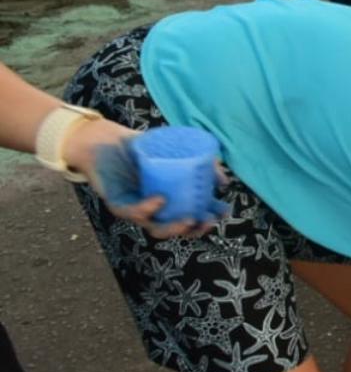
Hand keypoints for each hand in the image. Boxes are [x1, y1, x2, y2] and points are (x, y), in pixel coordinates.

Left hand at [67, 119, 228, 236]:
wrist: (105, 141)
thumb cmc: (140, 147)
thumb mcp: (173, 151)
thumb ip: (199, 161)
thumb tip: (223, 181)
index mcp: (169, 199)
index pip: (192, 216)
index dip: (209, 218)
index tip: (223, 212)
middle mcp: (154, 209)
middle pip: (176, 229)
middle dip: (195, 230)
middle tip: (207, 221)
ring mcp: (137, 209)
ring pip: (156, 229)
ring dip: (174, 229)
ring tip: (188, 219)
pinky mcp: (118, 204)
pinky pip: (133, 212)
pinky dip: (148, 208)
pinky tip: (160, 199)